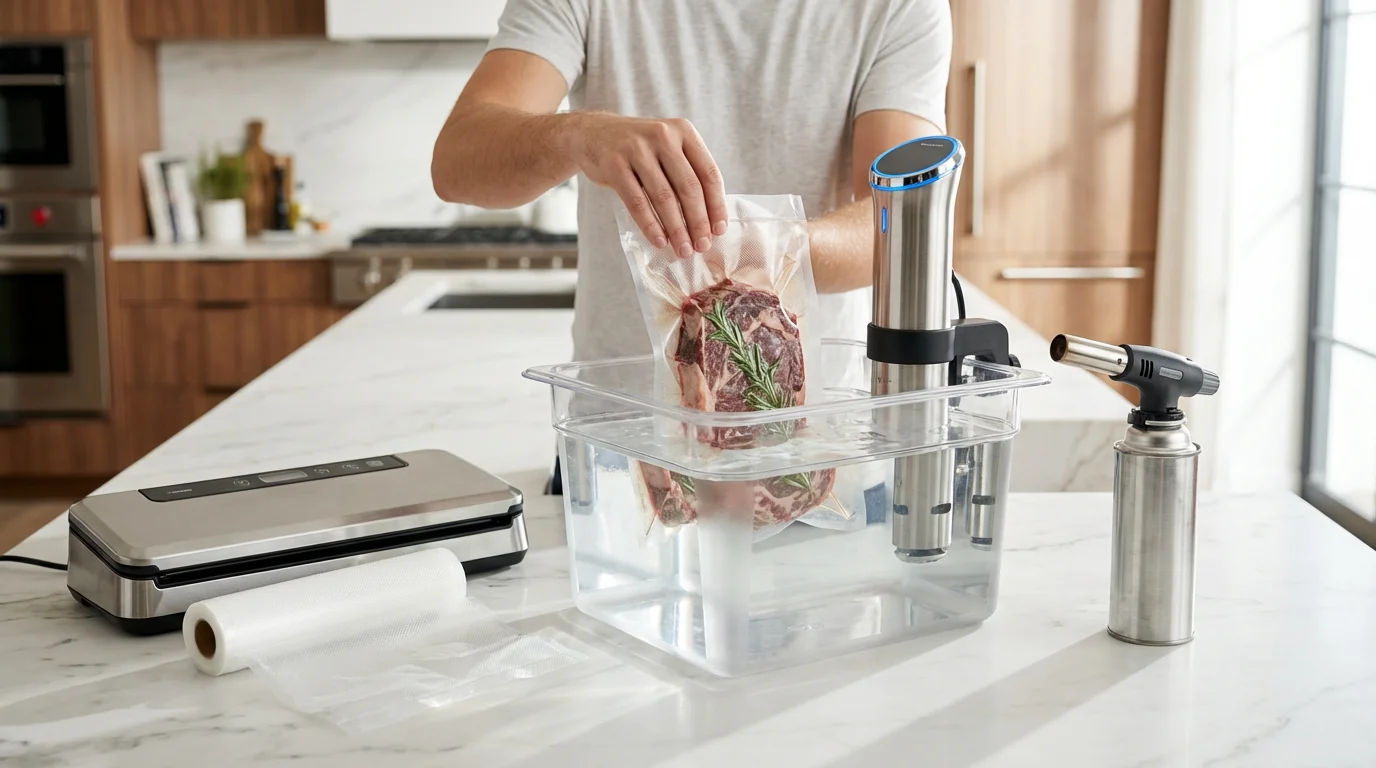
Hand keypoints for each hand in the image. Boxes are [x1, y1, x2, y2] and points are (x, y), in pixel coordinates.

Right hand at [564, 112, 726, 256]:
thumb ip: (687, 173)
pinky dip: (650, 225)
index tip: (719, 230)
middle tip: (702, 246)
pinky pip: (637, 201)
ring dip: (676, 229)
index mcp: (683, 131)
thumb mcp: (667, 148)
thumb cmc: (638, 149)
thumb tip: (709, 220)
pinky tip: (659, 241)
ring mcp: (637, 149)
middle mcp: (663, 135)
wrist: (592, 133)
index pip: (708, 173)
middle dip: (698, 222)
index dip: (716, 205)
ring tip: (683, 250)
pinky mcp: (615, 164)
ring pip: (664, 197)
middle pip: (688, 187)